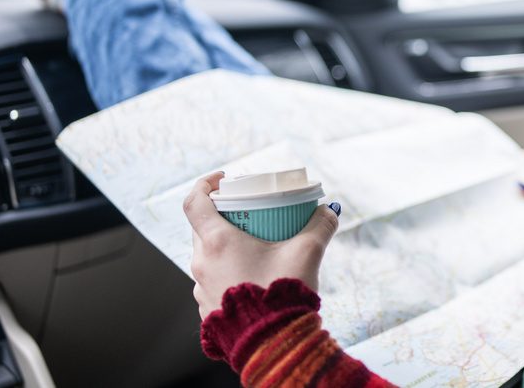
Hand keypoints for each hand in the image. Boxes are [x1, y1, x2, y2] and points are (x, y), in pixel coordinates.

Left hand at [183, 171, 339, 318]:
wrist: (271, 344)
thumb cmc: (281, 295)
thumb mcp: (306, 253)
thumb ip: (320, 226)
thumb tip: (329, 210)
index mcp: (217, 242)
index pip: (195, 202)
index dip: (205, 185)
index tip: (222, 180)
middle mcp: (202, 262)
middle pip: (202, 228)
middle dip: (222, 216)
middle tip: (247, 214)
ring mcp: (201, 287)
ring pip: (207, 256)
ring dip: (225, 247)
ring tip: (253, 248)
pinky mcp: (207, 308)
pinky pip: (213, 281)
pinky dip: (227, 272)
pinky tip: (250, 277)